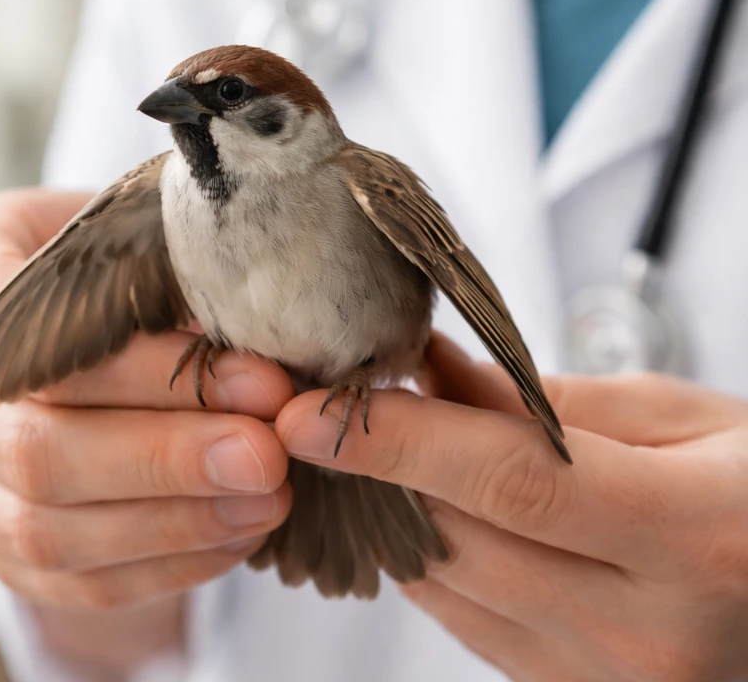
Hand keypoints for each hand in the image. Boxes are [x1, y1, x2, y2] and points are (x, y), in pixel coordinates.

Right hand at [0, 188, 293, 617]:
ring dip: (173, 522)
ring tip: (267, 500)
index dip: (134, 360)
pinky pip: (72, 581)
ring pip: (46, 528)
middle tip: (267, 453)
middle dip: (165, 457)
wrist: (82, 339)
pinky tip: (237, 535)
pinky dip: (166, 566)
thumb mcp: (147, 240)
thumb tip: (270, 353)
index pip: (16, 315)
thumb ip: (186, 279)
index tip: (255, 375)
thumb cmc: (127, 273)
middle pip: (33, 443)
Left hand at [274, 333, 747, 681]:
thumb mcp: (685, 420)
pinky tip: (442, 512)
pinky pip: (465, 622)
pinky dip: (435, 562)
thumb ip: (551, 400)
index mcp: (696, 538)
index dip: (399, 442)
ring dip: (400, 513)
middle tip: (346, 410)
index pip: (511, 481)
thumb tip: (434, 373)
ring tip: (395, 454)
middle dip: (383, 470)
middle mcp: (648, 632)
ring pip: (446, 587)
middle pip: (458, 539)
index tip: (310, 413)